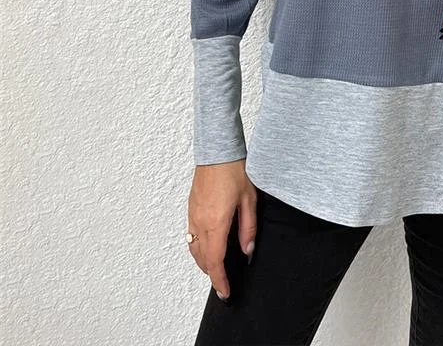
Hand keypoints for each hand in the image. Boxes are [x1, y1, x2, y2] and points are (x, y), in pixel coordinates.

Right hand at [187, 159, 257, 300]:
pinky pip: (191, 236)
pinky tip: (208, 246)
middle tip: (224, 283)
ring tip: (217, 268)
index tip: (225, 292)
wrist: (218, 151)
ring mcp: (193, 215)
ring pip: (194, 249)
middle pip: (202, 259)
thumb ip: (248, 228)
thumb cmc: (234, 170)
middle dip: (212, 273)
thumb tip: (247, 250)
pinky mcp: (191, 208)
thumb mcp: (249, 200)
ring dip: (204, 262)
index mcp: (215, 223)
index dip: (219, 280)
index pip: (215, 261)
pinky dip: (198, 248)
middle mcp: (200, 222)